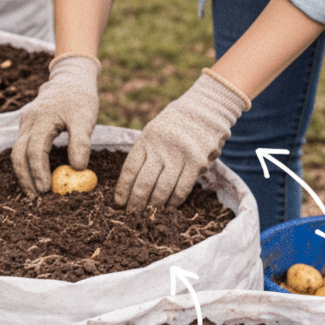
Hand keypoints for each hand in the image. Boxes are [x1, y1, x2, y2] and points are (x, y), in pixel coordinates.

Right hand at [11, 53, 99, 194]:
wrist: (70, 79)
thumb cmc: (80, 99)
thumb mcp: (85, 118)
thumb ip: (81, 142)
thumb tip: (78, 169)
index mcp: (41, 118)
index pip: (35, 150)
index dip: (39, 172)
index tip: (47, 190)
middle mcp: (28, 121)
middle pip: (18, 154)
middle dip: (25, 178)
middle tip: (36, 198)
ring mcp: (25, 123)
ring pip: (17, 152)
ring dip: (24, 173)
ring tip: (34, 192)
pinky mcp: (28, 127)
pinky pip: (22, 148)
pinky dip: (27, 164)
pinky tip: (35, 177)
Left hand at [114, 70, 249, 210]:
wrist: (206, 108)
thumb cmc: (176, 124)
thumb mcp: (154, 132)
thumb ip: (145, 154)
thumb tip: (131, 186)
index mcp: (146, 139)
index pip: (129, 169)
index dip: (123, 189)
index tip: (118, 203)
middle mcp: (161, 148)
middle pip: (144, 184)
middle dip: (136, 204)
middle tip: (131, 216)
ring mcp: (179, 156)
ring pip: (162, 190)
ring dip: (154, 206)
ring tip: (148, 215)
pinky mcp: (197, 163)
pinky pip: (182, 189)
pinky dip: (173, 202)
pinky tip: (168, 207)